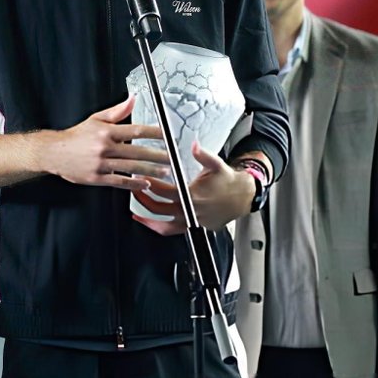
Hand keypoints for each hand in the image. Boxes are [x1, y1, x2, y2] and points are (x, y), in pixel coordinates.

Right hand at [39, 96, 169, 190]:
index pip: (135, 130)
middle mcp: (104, 147)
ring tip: (165, 172)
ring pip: (131, 167)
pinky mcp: (96, 178)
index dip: (154, 133)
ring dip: (150, 170)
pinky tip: (145, 184)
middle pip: (137, 151)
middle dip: (158, 155)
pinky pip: (119, 182)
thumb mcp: (95, 120)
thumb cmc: (76, 136)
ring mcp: (100, 164)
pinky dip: (133, 184)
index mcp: (106, 132)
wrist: (54, 152)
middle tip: (172, 158)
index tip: (167, 135)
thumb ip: (117, 111)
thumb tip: (133, 99)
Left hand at [131, 141, 253, 234]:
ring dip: (149, 222)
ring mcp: (193, 222)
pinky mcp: (196, 228)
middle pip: (159, 209)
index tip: (140, 177)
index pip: (164, 191)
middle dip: (143, 200)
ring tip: (137, 216)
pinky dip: (162, 229)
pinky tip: (153, 224)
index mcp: (192, 195)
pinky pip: (175, 232)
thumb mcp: (216, 164)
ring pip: (165, 227)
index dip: (150, 184)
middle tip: (134, 191)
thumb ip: (203, 155)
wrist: (243, 197)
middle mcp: (191, 211)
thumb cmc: (228, 181)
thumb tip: (195, 145)